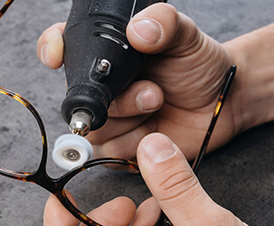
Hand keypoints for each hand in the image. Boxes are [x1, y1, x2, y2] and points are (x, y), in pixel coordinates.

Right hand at [37, 3, 240, 159]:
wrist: (221, 101)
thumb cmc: (198, 65)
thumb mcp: (185, 35)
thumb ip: (164, 23)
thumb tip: (137, 30)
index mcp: (107, 55)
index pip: (64, 47)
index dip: (52, 49)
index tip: (56, 56)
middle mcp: (103, 87)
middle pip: (79, 99)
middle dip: (118, 99)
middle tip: (151, 91)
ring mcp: (111, 118)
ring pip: (95, 130)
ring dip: (130, 120)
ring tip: (158, 104)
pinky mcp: (122, 147)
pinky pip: (111, 154)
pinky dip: (136, 143)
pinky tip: (156, 131)